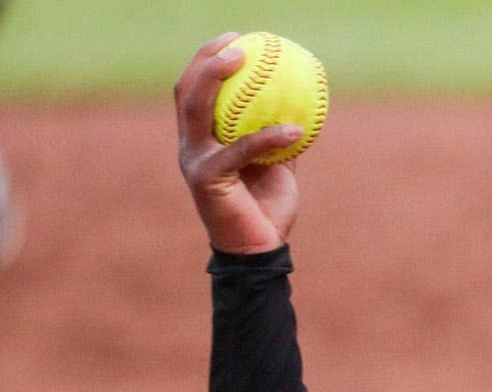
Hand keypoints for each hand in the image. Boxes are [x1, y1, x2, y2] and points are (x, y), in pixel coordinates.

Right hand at [174, 33, 301, 254]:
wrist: (260, 252)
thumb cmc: (268, 210)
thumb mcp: (277, 167)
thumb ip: (280, 138)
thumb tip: (304, 106)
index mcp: (202, 141)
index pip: (195, 90)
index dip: (208, 59)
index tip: (236, 38)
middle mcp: (190, 147)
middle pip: (187, 90)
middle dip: (206, 59)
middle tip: (238, 42)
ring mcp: (194, 161)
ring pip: (197, 108)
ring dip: (216, 77)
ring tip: (247, 60)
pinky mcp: (208, 180)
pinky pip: (241, 149)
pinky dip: (269, 136)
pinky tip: (296, 127)